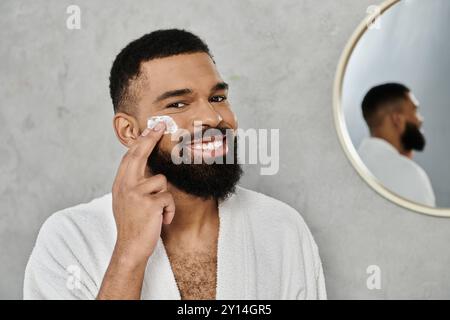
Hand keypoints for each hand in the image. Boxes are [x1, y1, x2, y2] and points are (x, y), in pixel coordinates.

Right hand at [111, 122, 174, 265]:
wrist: (131, 248)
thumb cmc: (133, 224)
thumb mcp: (127, 201)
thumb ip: (133, 183)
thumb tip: (145, 167)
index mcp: (120, 184)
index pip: (130, 157)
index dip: (141, 141)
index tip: (150, 129)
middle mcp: (125, 185)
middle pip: (139, 155)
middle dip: (150, 138)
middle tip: (161, 125)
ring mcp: (135, 193)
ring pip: (161, 182)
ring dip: (164, 199)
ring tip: (156, 213)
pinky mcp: (149, 203)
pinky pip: (168, 199)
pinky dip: (168, 211)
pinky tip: (160, 220)